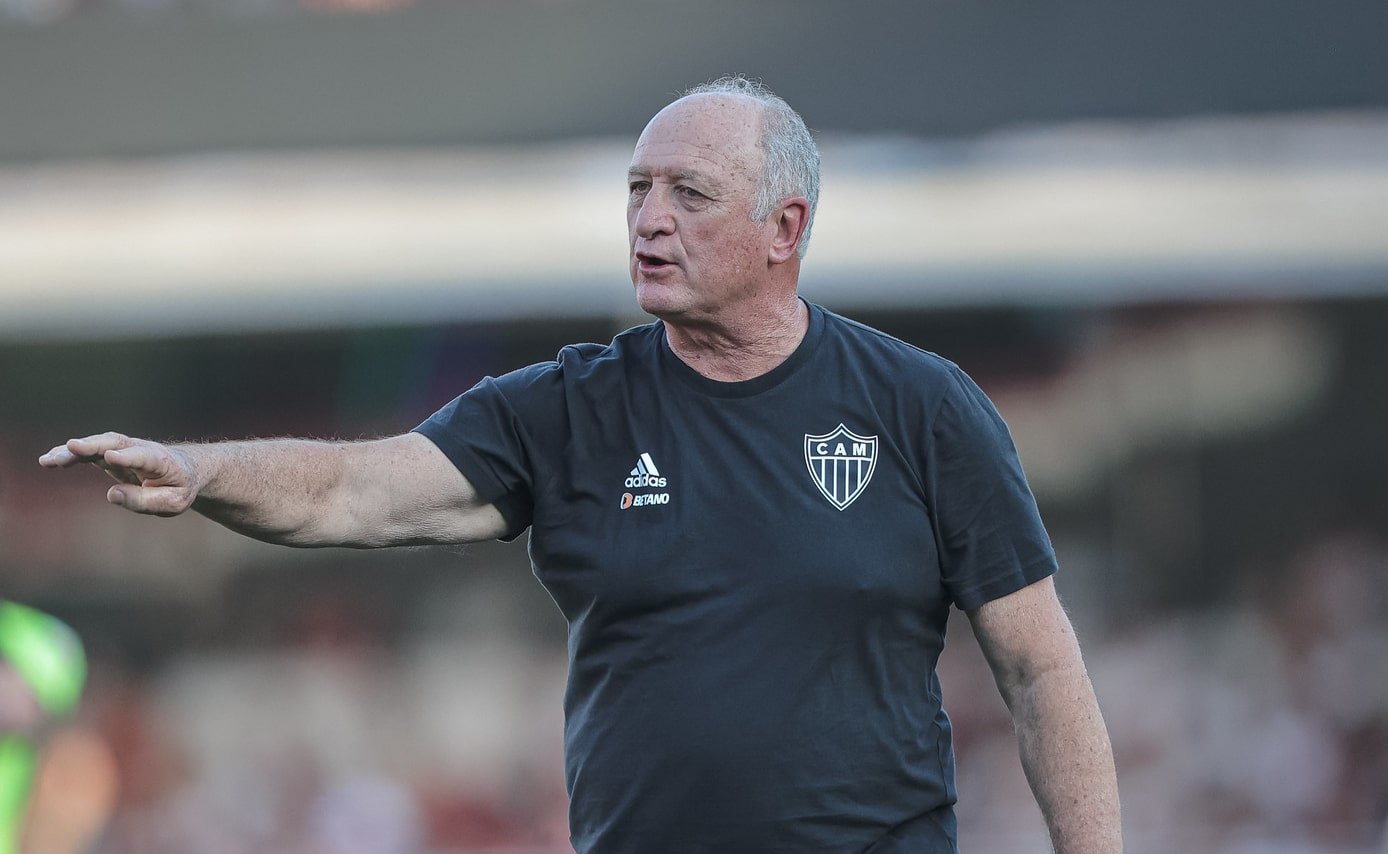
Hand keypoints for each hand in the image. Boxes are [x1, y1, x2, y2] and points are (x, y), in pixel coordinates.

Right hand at [39, 432, 200, 516]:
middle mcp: (141, 449)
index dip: (128, 457)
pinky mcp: (112, 454)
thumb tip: (112, 495)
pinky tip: (49, 460)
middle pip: (116, 443)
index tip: (110, 457)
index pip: (144, 457)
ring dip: (74, 450)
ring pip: (98, 445)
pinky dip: (71, 455)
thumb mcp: (173, 502)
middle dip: (93, 445)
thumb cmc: (179, 488)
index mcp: (162, 461)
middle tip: (71, 447)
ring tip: (48, 460)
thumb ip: (144, 501)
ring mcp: (125, 450)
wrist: (186, 470)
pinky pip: (89, 452)